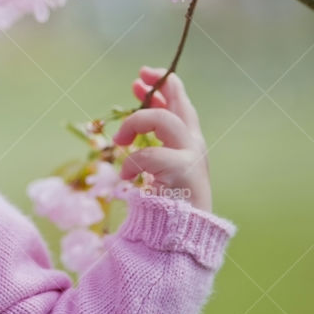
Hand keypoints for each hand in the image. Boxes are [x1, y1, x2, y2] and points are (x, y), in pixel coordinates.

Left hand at [112, 66, 212, 212]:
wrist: (182, 236)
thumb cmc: (168, 204)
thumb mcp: (158, 167)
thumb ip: (149, 146)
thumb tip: (128, 128)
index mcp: (188, 142)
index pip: (179, 104)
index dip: (162, 86)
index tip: (140, 77)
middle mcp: (194, 144)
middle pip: (180, 105)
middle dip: (160, 86)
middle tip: (137, 80)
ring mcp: (191, 156)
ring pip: (165, 120)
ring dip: (137, 122)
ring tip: (120, 140)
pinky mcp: (183, 171)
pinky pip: (151, 155)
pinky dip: (132, 163)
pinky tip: (125, 177)